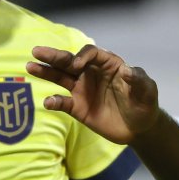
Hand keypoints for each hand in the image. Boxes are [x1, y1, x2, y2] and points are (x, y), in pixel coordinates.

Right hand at [26, 45, 159, 143]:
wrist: (139, 128)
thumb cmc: (144, 103)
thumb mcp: (148, 91)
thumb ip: (139, 80)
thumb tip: (127, 71)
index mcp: (108, 64)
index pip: (91, 53)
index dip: (83, 56)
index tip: (77, 65)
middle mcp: (92, 73)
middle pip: (70, 61)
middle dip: (54, 56)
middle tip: (36, 51)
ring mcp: (83, 89)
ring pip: (61, 77)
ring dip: (46, 72)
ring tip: (30, 66)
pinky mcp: (78, 107)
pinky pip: (63, 103)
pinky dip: (54, 102)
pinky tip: (47, 102)